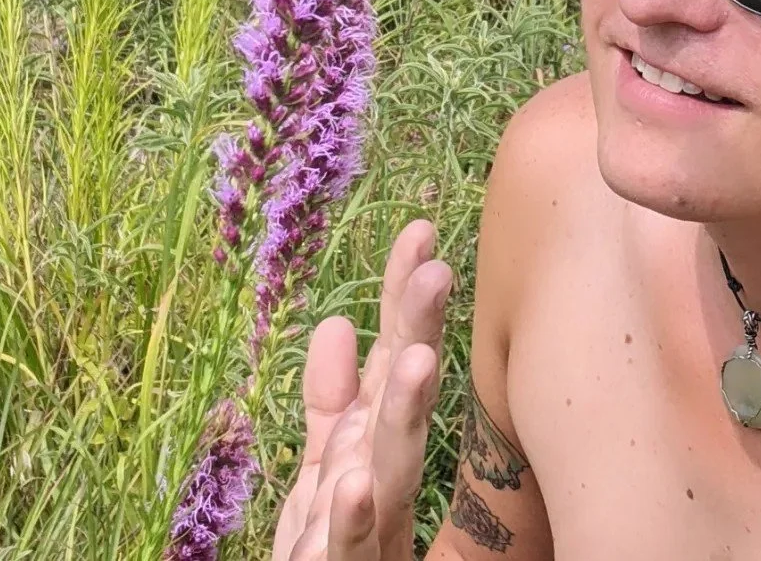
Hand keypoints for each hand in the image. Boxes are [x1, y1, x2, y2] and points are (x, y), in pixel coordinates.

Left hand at [272, 218, 452, 560]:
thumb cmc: (332, 548)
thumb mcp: (321, 465)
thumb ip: (330, 403)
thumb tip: (337, 322)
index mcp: (376, 442)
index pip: (394, 358)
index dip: (403, 298)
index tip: (420, 232)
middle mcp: (387, 479)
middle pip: (405, 399)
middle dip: (421, 335)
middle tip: (439, 272)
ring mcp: (377, 530)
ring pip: (395, 470)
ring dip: (405, 414)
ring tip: (417, 361)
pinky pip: (351, 551)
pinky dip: (355, 520)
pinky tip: (355, 484)